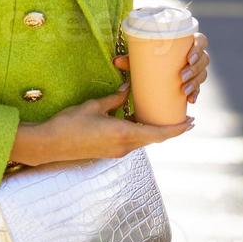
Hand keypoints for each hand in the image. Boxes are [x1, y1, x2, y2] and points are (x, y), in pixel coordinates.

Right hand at [35, 85, 194, 163]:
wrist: (50, 144)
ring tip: (159, 115)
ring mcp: (116, 152)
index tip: (191, 122)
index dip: (177, 130)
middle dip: (168, 129)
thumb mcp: (94, 106)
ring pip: (142, 141)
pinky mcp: (108, 153)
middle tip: (180, 116)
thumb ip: (115, 99)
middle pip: (153, 139)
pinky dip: (139, 133)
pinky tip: (137, 121)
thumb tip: (129, 88)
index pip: (158, 134)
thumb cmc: (70, 123)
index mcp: (123, 134)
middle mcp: (124, 147)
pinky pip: (131, 143)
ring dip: (153, 131)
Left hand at [113, 30, 209, 103]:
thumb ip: (131, 58)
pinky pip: (199, 88)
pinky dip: (196, 94)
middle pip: (204, 59)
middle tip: (181, 76)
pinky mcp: (193, 82)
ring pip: (203, 74)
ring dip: (195, 82)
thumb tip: (115, 61)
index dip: (198, 47)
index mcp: (186, 41)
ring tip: (183, 90)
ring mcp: (196, 69)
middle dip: (195, 69)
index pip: (201, 40)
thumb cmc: (150, 55)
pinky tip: (190, 100)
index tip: (188, 57)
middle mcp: (194, 54)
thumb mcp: (142, 55)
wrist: (153, 67)